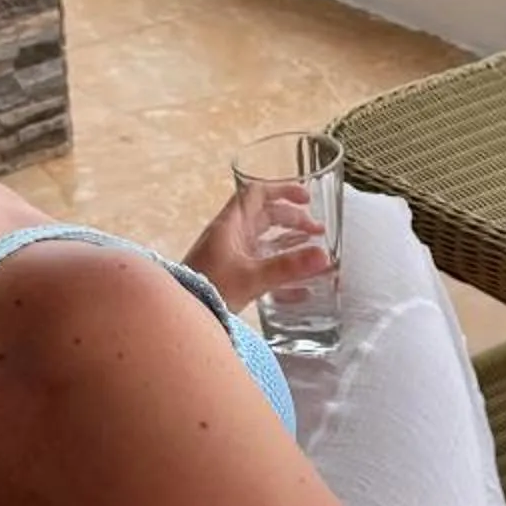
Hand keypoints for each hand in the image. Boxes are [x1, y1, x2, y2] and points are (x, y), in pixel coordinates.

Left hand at [184, 183, 334, 318]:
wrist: (181, 314)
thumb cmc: (210, 289)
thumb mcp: (252, 277)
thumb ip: (288, 267)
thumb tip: (324, 255)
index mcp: (231, 225)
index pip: (257, 193)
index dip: (282, 190)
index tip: (306, 198)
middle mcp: (230, 235)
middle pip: (265, 216)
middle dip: (293, 219)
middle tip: (317, 231)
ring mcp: (230, 255)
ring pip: (264, 240)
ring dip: (289, 242)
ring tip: (313, 250)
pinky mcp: (231, 275)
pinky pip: (261, 265)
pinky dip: (280, 270)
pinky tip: (300, 288)